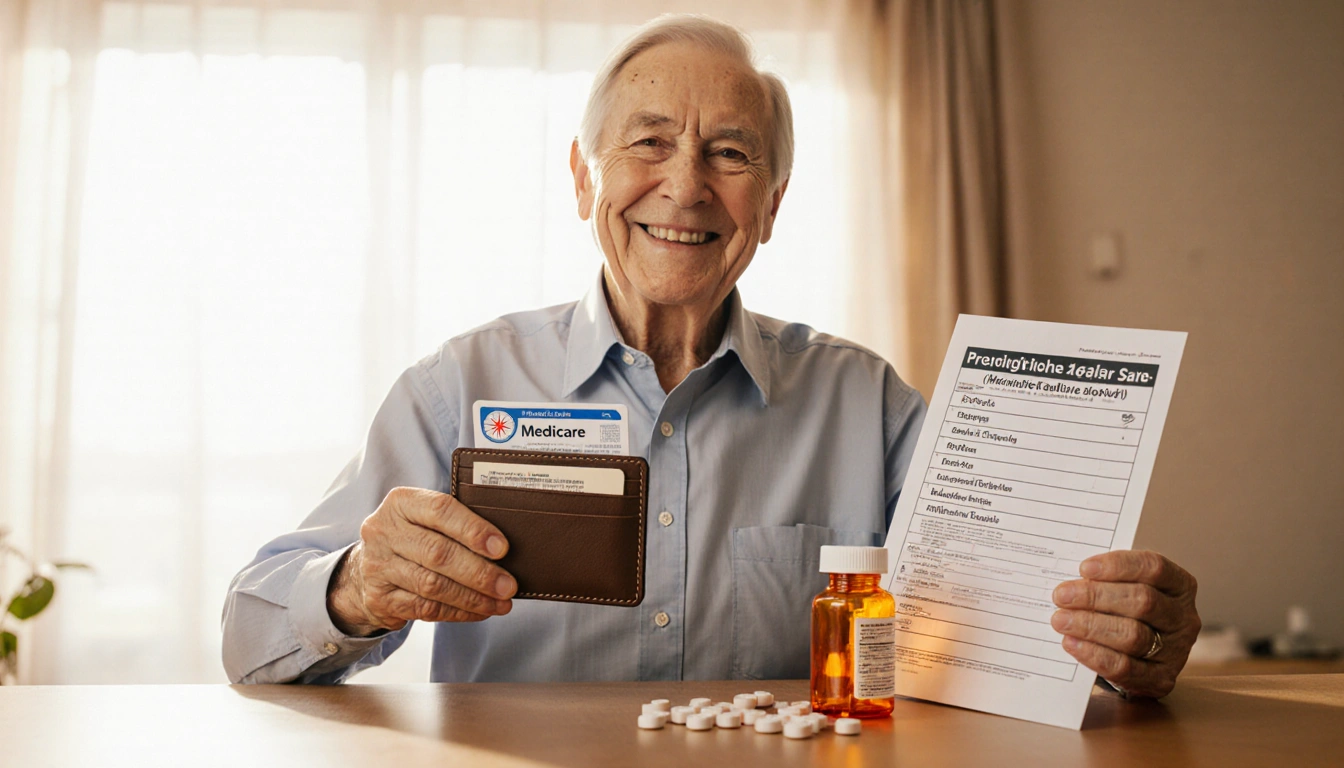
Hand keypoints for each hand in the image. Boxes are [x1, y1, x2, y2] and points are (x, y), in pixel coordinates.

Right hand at [326, 487, 515, 635]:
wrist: (367, 567)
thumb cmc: (412, 537)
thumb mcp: (425, 518)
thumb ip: (457, 523)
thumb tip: (503, 548)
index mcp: (401, 503)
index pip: (441, 510)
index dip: (474, 530)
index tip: (503, 548)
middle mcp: (384, 532)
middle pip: (438, 553)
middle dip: (480, 572)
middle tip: (508, 585)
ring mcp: (378, 566)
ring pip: (432, 585)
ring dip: (472, 597)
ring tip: (500, 603)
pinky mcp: (380, 598)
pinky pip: (425, 609)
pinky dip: (458, 612)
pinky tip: (479, 612)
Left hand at [1051, 550, 1199, 698]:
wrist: (1135, 657)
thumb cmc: (1124, 611)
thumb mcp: (1123, 589)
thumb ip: (1105, 581)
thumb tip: (1072, 580)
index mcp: (1180, 586)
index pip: (1155, 568)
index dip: (1118, 566)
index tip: (1084, 568)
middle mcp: (1184, 618)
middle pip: (1143, 601)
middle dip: (1096, 597)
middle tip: (1061, 596)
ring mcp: (1177, 651)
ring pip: (1133, 636)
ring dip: (1091, 626)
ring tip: (1060, 620)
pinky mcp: (1162, 679)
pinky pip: (1126, 668)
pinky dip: (1095, 654)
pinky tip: (1071, 643)